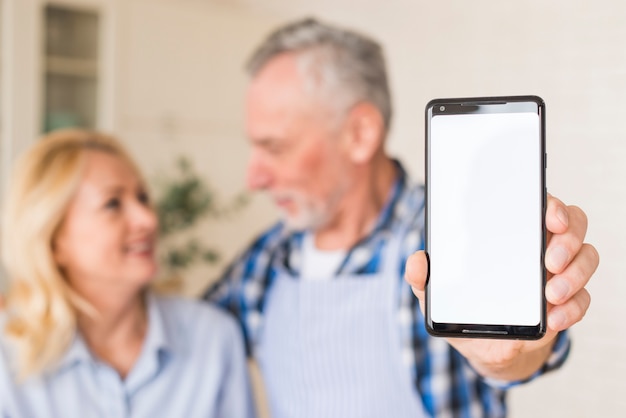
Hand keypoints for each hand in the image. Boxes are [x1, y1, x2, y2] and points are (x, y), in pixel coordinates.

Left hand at [405, 194, 598, 380]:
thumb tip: (417, 262)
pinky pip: (583, 299)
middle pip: (573, 225)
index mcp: (511, 233)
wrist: (481, 345)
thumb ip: (424, 276)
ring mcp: (558, 273)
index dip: (551, 205)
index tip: (549, 217)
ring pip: (586, 257)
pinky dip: (573, 308)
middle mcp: (540, 246)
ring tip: (550, 294)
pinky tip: (553, 318)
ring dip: (574, 274)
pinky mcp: (566, 302)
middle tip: (549, 261)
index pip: (538, 205)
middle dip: (568, 239)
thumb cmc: (462, 305)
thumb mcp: (437, 292)